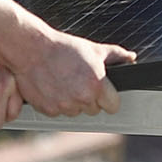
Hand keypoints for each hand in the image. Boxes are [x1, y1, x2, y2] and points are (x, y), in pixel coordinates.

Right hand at [6, 30, 132, 118]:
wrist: (31, 49)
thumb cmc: (62, 48)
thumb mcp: (93, 49)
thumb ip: (115, 55)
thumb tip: (131, 58)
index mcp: (97, 85)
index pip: (113, 106)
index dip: (109, 98)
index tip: (102, 92)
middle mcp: (82, 98)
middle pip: (94, 110)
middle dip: (89, 99)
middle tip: (79, 81)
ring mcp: (65, 106)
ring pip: (76, 112)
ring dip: (73, 102)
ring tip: (64, 82)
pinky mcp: (49, 110)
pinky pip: (58, 112)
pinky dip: (56, 103)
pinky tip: (53, 87)